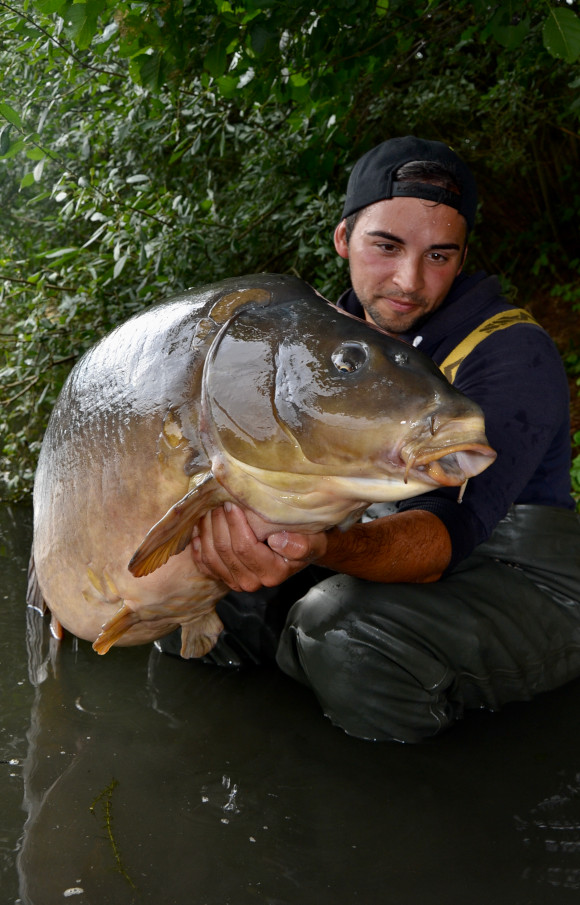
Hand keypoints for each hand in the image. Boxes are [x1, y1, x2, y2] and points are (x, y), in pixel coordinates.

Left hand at [190, 502, 327, 592]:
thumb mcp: (313, 541)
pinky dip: (198, 544)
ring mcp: (234, 581)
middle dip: (218, 523)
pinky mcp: (223, 577)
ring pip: (210, 556)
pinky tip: (200, 526)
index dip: (235, 524)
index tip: (232, 503)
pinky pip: (203, 562)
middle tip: (217, 500)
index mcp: (272, 574)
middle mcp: (251, 582)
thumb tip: (277, 541)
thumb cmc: (306, 540)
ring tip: (208, 508)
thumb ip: (300, 545)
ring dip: (206, 530)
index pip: (245, 548)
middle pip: (224, 551)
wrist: (298, 549)